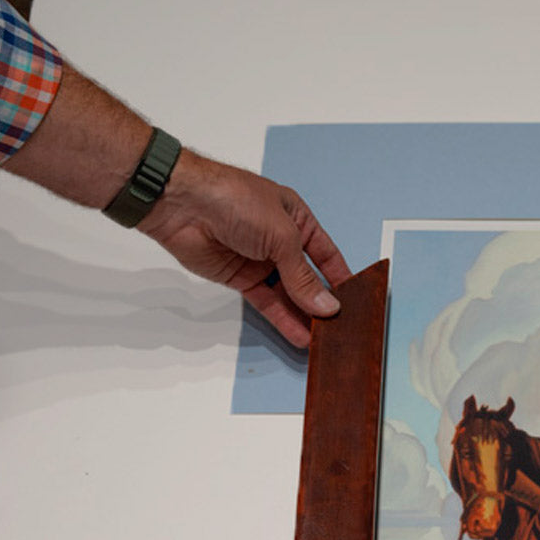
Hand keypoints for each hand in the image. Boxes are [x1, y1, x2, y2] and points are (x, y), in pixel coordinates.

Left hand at [138, 153, 353, 347]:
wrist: (183, 205)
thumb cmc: (235, 200)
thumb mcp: (282, 236)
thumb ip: (303, 276)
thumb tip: (327, 305)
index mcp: (296, 219)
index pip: (326, 253)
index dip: (341, 277)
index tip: (357, 301)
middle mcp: (280, 240)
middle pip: (307, 277)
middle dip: (322, 302)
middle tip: (340, 327)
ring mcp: (259, 260)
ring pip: (287, 294)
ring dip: (303, 315)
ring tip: (322, 339)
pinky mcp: (240, 278)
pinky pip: (266, 302)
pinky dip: (281, 318)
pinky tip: (298, 335)